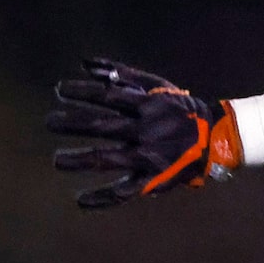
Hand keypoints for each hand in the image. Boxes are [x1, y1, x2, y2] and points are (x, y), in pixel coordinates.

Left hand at [47, 58, 239, 208]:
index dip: (82, 92)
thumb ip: (121, 74)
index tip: (59, 90)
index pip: (108, 96)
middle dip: (74, 124)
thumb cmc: (177, 109)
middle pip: (103, 126)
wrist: (213, 138)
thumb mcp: (155, 86)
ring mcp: (148, 156)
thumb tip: (84, 63)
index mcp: (147, 106)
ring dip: (80, 160)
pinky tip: (81, 199)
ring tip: (57, 160)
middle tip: (49, 122)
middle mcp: (146, 130)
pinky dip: (103, 197)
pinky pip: (125, 191)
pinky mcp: (152, 179)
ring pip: (109, 159)